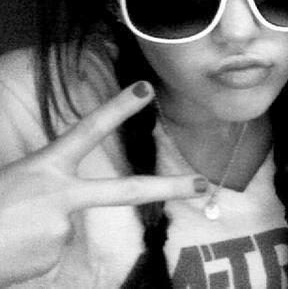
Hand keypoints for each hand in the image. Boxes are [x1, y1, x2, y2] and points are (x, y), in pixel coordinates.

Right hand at [0, 81, 205, 284]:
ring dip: (42, 231)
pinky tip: (11, 250)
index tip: (146, 89)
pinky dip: (35, 251)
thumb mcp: (9, 179)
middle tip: (207, 185)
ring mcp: (62, 230)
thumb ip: (42, 185)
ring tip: (7, 233)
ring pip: (66, 227)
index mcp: (45, 169)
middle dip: (171, 186)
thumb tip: (59, 207)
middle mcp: (62, 198)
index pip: (87, 130)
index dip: (117, 108)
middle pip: (129, 191)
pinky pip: (53, 251)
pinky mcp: (54, 258)